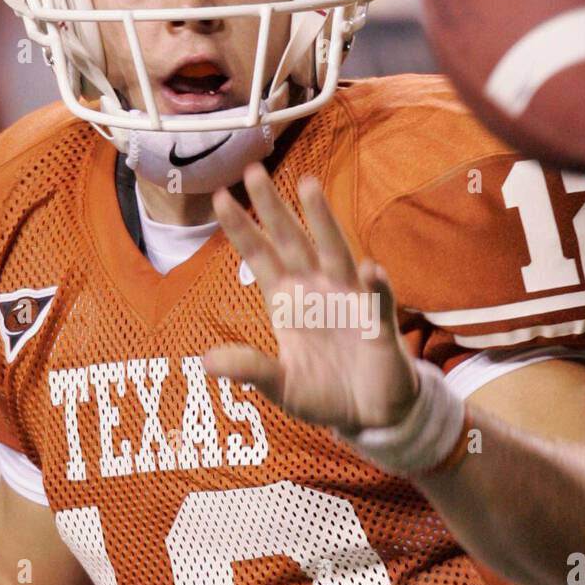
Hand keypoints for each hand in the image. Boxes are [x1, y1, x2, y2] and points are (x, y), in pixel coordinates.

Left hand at [204, 164, 418, 433]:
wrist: (371, 414)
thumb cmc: (325, 393)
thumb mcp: (281, 387)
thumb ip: (250, 369)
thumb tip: (206, 362)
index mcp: (289, 302)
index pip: (261, 257)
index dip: (243, 229)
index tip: (220, 197)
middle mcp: (318, 291)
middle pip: (293, 241)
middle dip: (274, 208)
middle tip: (252, 170)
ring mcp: (350, 302)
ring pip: (335, 253)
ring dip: (323, 222)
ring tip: (309, 187)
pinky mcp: (379, 325)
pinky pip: (378, 302)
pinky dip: (376, 287)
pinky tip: (370, 270)